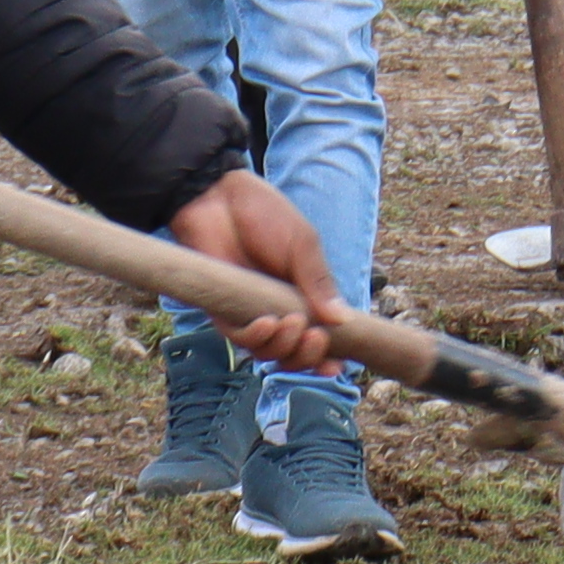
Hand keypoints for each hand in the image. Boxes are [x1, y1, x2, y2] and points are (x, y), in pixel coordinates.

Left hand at [167, 172, 341, 376]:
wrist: (220, 197)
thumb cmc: (265, 215)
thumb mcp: (303, 245)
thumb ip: (319, 282)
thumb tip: (344, 319)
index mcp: (302, 296)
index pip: (318, 336)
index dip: (327, 356)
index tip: (339, 365)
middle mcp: (277, 310)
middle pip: (294, 353)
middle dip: (307, 355)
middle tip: (315, 336)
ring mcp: (249, 312)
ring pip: (268, 352)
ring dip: (284, 347)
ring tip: (293, 324)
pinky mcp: (222, 310)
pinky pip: (239, 338)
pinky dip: (256, 337)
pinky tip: (268, 323)